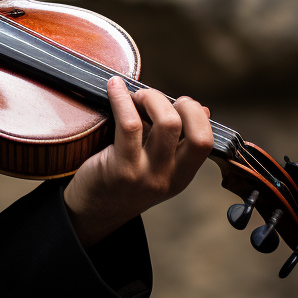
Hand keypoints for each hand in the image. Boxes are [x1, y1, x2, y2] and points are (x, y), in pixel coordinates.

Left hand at [63, 77, 214, 247]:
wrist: (91, 211)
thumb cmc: (122, 180)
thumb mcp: (157, 166)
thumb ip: (176, 141)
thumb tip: (203, 110)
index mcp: (182, 176)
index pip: (205, 141)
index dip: (196, 115)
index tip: (179, 103)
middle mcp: (169, 178)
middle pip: (193, 131)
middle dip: (177, 104)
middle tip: (151, 97)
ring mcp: (146, 176)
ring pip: (167, 124)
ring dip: (152, 98)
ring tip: (136, 95)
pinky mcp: (120, 169)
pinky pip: (129, 124)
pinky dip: (122, 98)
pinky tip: (114, 87)